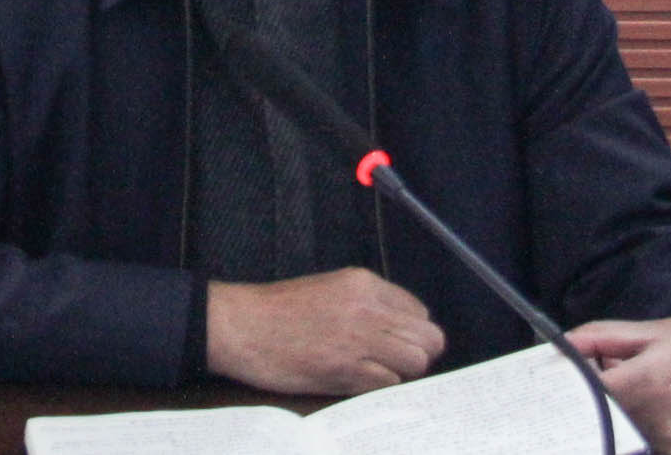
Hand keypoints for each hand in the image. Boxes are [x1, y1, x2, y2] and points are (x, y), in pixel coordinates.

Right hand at [206, 268, 446, 394]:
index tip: (396, 342)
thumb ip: (366, 303)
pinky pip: (388, 383)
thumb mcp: (328, 289)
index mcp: (363, 283)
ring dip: (401, 372)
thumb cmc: (277, 310)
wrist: (241, 326)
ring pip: (416, 361)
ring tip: (374, 372)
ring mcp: (359, 339)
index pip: (419, 311)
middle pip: (429, 338)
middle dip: (418, 354)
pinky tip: (356, 381)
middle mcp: (368, 308)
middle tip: (393, 362)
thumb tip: (397, 328)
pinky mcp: (346, 369)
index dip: (411, 332)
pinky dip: (379, 387)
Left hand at [563, 315, 670, 454]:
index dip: (565, 388)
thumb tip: (562, 343)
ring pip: (621, 435)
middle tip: (588, 384)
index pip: (585, 395)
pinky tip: (650, 409)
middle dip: (587, 403)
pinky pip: (647, 446)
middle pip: (599, 419)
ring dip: (613, 417)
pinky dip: (636, 431)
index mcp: (647, 381)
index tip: (555, 380)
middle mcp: (658, 421)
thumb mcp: (659, 330)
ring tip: (632, 390)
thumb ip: (604, 338)